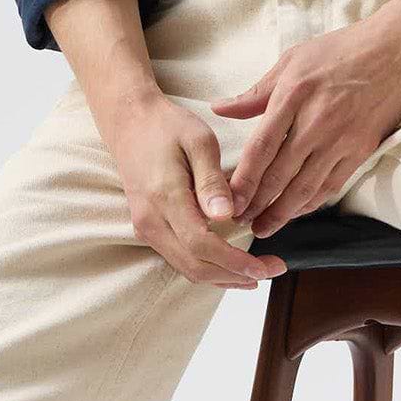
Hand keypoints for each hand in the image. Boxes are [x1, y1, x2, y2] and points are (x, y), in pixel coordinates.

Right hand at [101, 91, 288, 288]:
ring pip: (186, 268)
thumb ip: (211, 181)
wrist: (129, 123)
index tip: (262, 268)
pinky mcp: (149, 230)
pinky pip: (179, 259)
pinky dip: (208, 268)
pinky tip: (231, 266)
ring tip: (256, 274)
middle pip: (194, 267)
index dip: (234, 263)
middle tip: (271, 271)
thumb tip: (226, 216)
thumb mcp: (199, 141)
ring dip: (223, 277)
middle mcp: (151, 221)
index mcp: (165, 197)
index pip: (201, 245)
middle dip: (235, 276)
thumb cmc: (167, 127)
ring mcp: (146, 228)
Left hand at [211, 15, 400, 237]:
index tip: (228, 199)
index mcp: (294, 96)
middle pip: (280, 175)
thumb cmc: (341, 50)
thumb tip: (219, 109)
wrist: (397, 49)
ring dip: (282, 212)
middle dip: (256, 204)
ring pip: (305, 188)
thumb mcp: (292, 60)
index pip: (261, 148)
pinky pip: (332, 185)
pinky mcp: (362, 149)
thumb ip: (255, 92)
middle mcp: (317, 122)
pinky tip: (295, 212)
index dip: (243, 180)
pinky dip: (311, 203)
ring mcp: (342, 139)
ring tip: (263, 227)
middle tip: (239, 221)